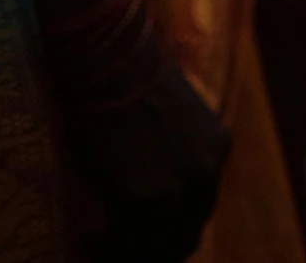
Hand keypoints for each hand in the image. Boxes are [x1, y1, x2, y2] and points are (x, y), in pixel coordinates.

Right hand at [61, 31, 229, 262]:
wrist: (110, 62)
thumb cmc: (130, 79)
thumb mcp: (173, 117)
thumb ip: (176, 154)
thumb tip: (151, 183)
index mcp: (217, 148)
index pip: (200, 210)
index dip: (171, 229)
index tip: (143, 238)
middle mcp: (206, 173)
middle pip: (185, 236)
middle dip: (155, 249)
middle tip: (121, 250)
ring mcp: (178, 189)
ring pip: (158, 246)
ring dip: (129, 250)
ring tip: (100, 246)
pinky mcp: (144, 200)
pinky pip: (127, 241)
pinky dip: (107, 247)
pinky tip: (88, 240)